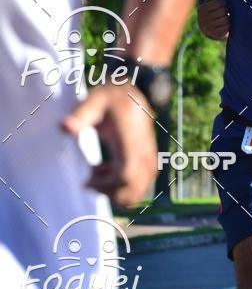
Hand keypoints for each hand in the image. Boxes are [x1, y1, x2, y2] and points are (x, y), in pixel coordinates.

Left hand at [62, 83, 156, 206]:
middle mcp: (144, 155)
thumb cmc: (111, 99)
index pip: (125, 176)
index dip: (107, 186)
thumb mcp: (94, 101)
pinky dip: (121, 187)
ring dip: (114, 191)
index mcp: (131, 142)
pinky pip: (138, 187)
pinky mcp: (148, 164)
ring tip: (97, 173)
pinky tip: (105, 171)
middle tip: (90, 180)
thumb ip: (81, 114)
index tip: (88, 180)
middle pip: (132, 191)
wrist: (133, 95)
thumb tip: (66, 128)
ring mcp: (148, 161)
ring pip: (136, 193)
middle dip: (108, 193)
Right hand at [197, 0, 228, 40]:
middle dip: (226, 10)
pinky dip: (228, 25)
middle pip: (222, 11)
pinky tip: (226, 23)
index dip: (223, 2)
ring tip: (226, 16)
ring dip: (228, 17)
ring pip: (225, 19)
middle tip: (226, 10)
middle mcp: (202, 19)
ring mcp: (208, 28)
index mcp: (201, 9)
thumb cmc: (211, 12)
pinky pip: (226, 27)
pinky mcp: (214, 35)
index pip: (216, 3)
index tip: (224, 3)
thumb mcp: (210, 2)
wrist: (209, 30)